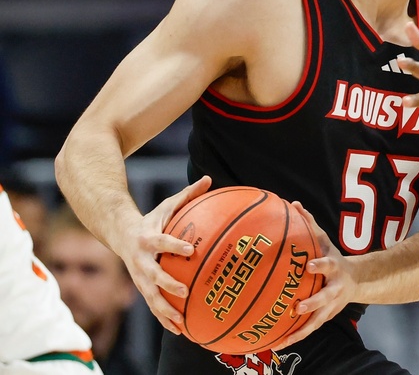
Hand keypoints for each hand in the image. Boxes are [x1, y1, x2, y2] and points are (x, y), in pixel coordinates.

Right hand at [116, 175, 211, 333]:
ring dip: (164, 311)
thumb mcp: (167, 205)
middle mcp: (141, 260)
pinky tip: (179, 331)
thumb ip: (188, 195)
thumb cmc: (152, 218)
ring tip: (180, 324)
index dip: (175, 245)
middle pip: (153, 276)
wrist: (119, 233)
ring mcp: (139, 276)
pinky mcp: (142, 287)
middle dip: (167, 285)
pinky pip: (153, 305)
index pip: (162, 242)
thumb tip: (208, 179)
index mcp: (148, 238)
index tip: (191, 250)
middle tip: (185, 293)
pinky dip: (164, 319)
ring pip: (150, 297)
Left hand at [276, 202, 354, 348]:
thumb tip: (294, 204)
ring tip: (283, 339)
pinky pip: (307, 330)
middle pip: (325, 298)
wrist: (358, 282)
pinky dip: (293, 338)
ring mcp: (331, 307)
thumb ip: (310, 224)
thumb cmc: (333, 259)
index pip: (328, 265)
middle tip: (298, 307)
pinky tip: (275, 346)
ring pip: (316, 321)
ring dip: (301, 330)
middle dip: (313, 303)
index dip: (320, 265)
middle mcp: (335, 289)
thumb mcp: (325, 241)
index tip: (309, 265)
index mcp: (335, 268)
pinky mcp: (324, 318)